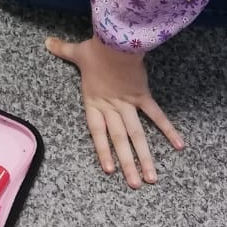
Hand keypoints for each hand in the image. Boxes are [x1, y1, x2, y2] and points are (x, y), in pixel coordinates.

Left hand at [46, 34, 183, 187]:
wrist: (117, 42)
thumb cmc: (97, 50)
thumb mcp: (77, 52)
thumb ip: (63, 50)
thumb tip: (47, 41)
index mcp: (94, 102)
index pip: (97, 132)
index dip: (102, 151)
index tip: (109, 170)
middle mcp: (112, 107)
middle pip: (119, 139)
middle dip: (127, 163)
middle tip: (134, 185)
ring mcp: (129, 104)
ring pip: (137, 134)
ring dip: (145, 156)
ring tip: (152, 178)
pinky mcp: (143, 96)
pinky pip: (156, 115)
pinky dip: (168, 129)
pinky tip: (179, 145)